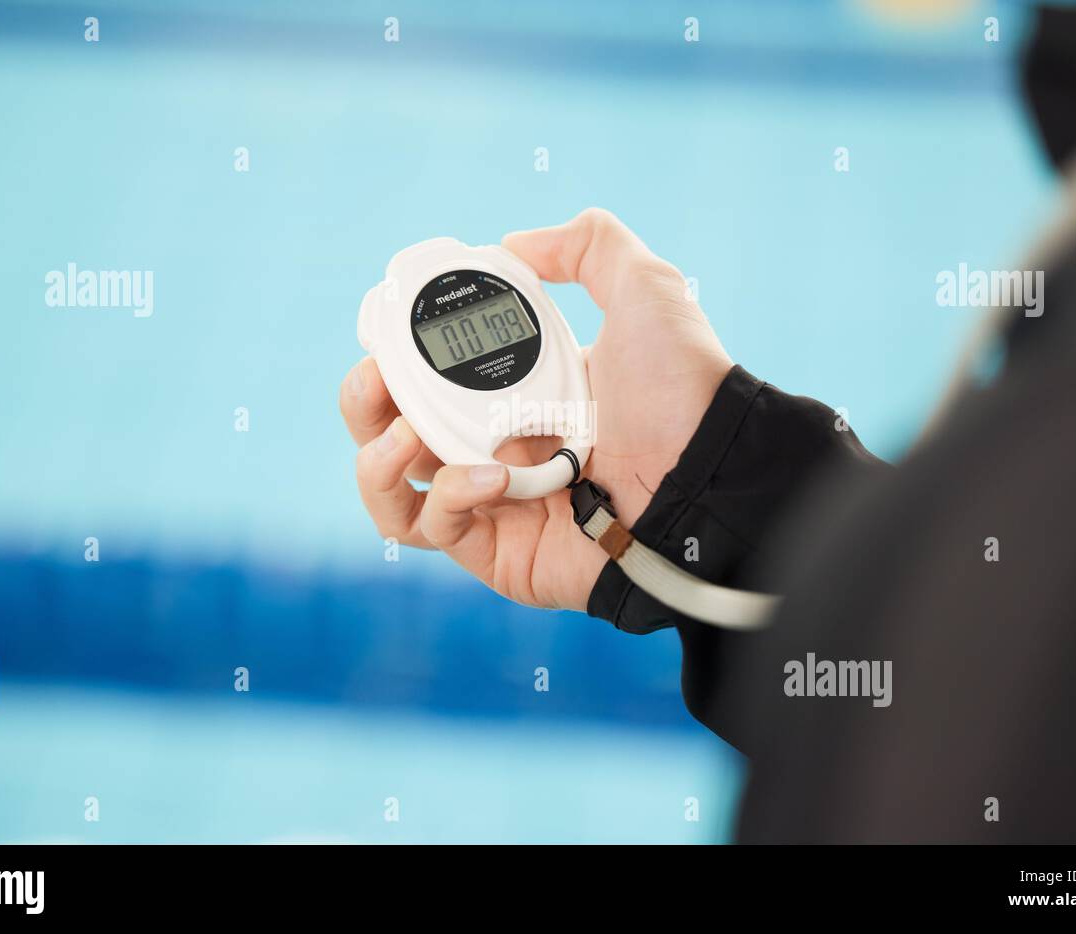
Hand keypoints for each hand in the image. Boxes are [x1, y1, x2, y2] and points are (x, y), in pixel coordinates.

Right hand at [340, 208, 731, 612]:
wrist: (712, 471)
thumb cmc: (683, 387)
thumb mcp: (642, 288)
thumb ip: (586, 246)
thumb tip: (512, 244)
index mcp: (518, 393)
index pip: (429, 379)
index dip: (394, 357)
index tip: (382, 332)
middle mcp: (497, 449)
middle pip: (392, 435)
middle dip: (363, 406)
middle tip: (374, 382)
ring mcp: (495, 506)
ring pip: (394, 495)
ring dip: (378, 461)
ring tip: (404, 437)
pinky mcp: (501, 556)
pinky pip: (437, 531)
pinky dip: (447, 499)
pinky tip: (490, 475)